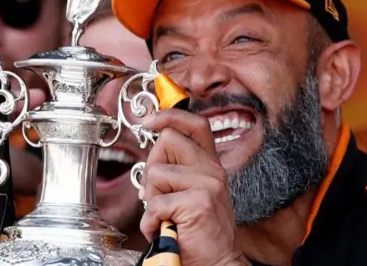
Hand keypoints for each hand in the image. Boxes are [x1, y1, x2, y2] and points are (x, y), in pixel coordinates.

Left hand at [140, 109, 248, 265]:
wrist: (216, 263)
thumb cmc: (197, 232)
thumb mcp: (190, 194)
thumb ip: (176, 170)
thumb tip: (151, 154)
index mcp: (210, 165)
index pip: (196, 125)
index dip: (171, 116)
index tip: (150, 122)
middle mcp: (212, 170)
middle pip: (167, 141)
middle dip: (152, 168)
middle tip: (160, 196)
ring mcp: (207, 184)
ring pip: (156, 173)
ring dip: (151, 200)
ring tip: (166, 217)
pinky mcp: (198, 202)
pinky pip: (155, 203)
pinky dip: (150, 222)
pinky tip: (164, 229)